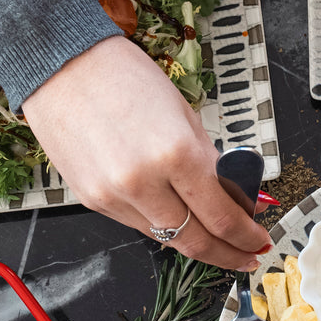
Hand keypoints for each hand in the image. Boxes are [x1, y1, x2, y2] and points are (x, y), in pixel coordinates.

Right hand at [22, 36, 271, 269]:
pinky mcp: (92, 201)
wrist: (61, 66)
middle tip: (247, 254)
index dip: (246, 235)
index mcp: (175, 154)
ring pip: (167, 238)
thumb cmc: (124, 78)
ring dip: (197, 243)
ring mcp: (113, 197)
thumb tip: (240, 198)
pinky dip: (165, 225)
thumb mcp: (185, 116)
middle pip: (196, 241)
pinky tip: (180, 218)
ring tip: (219, 239)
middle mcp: (142, 183)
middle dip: (228, 253)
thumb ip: (213, 163)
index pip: (222, 217)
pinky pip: (138, 224)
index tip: (259, 238)